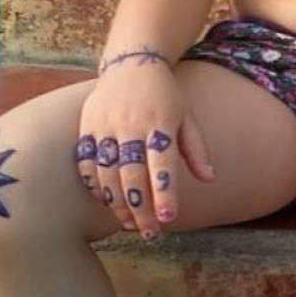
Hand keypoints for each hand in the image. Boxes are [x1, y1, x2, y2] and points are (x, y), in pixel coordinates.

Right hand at [76, 65, 214, 237]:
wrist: (131, 63)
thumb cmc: (164, 96)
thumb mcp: (186, 117)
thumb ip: (196, 149)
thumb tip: (209, 178)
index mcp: (160, 123)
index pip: (162, 164)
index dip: (164, 192)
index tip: (169, 218)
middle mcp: (131, 125)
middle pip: (132, 174)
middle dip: (141, 208)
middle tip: (150, 233)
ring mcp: (105, 126)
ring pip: (107, 173)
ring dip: (117, 203)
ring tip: (129, 223)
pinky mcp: (87, 127)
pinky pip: (86, 162)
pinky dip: (95, 185)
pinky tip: (106, 200)